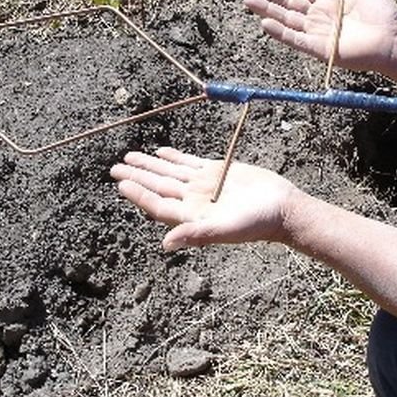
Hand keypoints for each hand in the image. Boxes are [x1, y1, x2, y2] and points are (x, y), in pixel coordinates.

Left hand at [109, 147, 298, 250]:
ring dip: (149, 165)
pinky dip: (174, 157)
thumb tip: (165, 244)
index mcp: (192, 215)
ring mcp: (204, 185)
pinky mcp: (217, 171)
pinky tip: (160, 152)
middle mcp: (194, 200)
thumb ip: (196, 235)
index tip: (121, 183)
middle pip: (158, 186)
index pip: (158, 204)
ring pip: (170, 173)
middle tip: (114, 168)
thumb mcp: (226, 230)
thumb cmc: (257, 224)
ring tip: (129, 156)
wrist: (282, 208)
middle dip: (137, 176)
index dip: (139, 194)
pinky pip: (189, 163)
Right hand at [243, 0, 396, 74]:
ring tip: (248, 1)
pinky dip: (281, 32)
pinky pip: (296, 40)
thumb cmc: (385, 15)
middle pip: (287, 5)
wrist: (394, 40)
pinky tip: (265, 23)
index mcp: (328, 3)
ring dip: (268, 11)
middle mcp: (319, 18)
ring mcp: (317, 34)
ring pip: (287, 20)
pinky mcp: (320, 49)